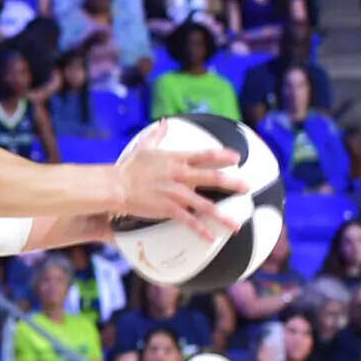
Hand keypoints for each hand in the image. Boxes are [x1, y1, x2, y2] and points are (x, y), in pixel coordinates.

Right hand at [112, 123, 247, 241]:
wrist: (115, 186)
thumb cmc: (128, 168)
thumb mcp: (143, 148)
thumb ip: (157, 135)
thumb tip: (164, 122)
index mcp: (175, 159)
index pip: (204, 155)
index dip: (222, 156)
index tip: (237, 157)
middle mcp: (179, 175)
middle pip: (211, 177)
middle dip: (231, 183)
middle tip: (246, 187)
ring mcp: (174, 193)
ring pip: (204, 204)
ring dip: (221, 215)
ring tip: (236, 224)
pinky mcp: (167, 208)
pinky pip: (188, 220)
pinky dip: (200, 229)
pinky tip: (211, 237)